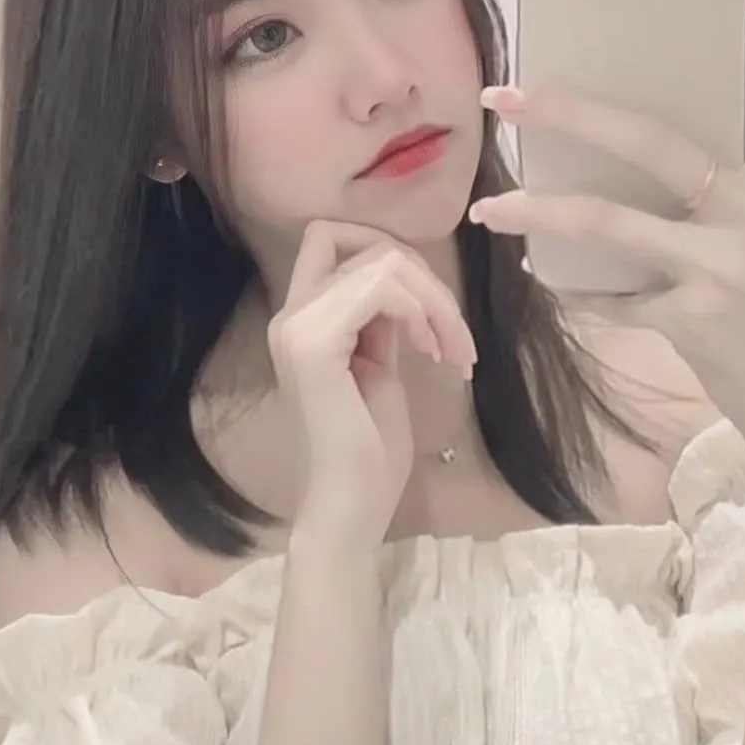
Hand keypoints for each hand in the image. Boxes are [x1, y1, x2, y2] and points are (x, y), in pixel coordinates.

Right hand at [269, 222, 476, 546]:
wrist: (350, 508)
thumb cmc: (369, 453)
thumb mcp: (379, 368)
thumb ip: (381, 322)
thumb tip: (406, 287)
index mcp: (302, 319)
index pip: (330, 237)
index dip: (385, 251)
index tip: (424, 308)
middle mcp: (290, 314)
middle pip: (367, 245)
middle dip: (427, 281)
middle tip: (455, 340)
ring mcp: (297, 326)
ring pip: (382, 262)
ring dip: (435, 301)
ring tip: (451, 351)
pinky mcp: (315, 344)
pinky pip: (380, 288)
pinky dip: (421, 312)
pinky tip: (433, 353)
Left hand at [470, 0, 744, 473]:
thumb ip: (721, 193)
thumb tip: (624, 149)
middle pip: (656, 141)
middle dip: (572, 112)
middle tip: (507, 92)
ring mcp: (729, 268)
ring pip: (611, 224)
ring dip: (538, 212)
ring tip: (486, 206)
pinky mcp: (697, 322)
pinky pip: (612, 300)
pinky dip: (578, 295)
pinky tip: (553, 287)